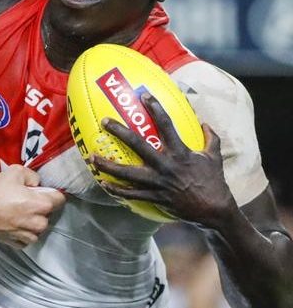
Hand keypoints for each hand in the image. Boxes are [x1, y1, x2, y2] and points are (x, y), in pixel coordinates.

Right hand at [0, 165, 64, 246]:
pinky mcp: (19, 243)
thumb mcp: (15, 172)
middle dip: (39, 206)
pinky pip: (27, 236)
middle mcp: (39, 223)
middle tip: (23, 199)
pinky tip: (11, 221)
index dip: (51, 192)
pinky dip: (22, 230)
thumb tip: (37, 182)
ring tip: (16, 211)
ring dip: (31, 219)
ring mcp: (29, 235)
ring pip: (38, 226)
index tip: (41, 191)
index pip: (60, 198)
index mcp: (42, 205)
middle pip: (48, 213)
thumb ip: (32, 175)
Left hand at [91, 93, 238, 226]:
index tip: (144, 96)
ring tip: (92, 158)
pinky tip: (103, 184)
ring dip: (109, 166)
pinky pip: (132, 194)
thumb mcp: (214, 157)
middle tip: (104, 122)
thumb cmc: (214, 182)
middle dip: (120, 132)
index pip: (166, 125)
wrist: (215, 211)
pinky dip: (117, 190)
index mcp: (180, 152)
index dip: (155, 109)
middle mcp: (166, 165)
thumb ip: (210, 139)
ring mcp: (158, 182)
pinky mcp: (155, 197)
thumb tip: (205, 123)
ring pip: (128, 173)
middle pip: (139, 145)